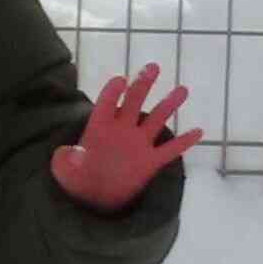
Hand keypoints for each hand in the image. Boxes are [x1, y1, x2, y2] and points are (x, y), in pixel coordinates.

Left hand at [53, 67, 200, 212]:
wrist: (94, 196)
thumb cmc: (76, 179)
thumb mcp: (64, 169)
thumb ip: (65, 159)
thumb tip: (70, 152)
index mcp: (99, 128)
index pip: (106, 105)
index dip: (112, 93)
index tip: (120, 80)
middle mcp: (121, 130)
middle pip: (134, 102)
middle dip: (142, 84)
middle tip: (152, 67)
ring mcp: (138, 144)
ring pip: (156, 120)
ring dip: (169, 105)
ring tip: (182, 89)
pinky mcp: (151, 161)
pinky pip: (170, 150)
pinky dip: (184, 142)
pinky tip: (198, 131)